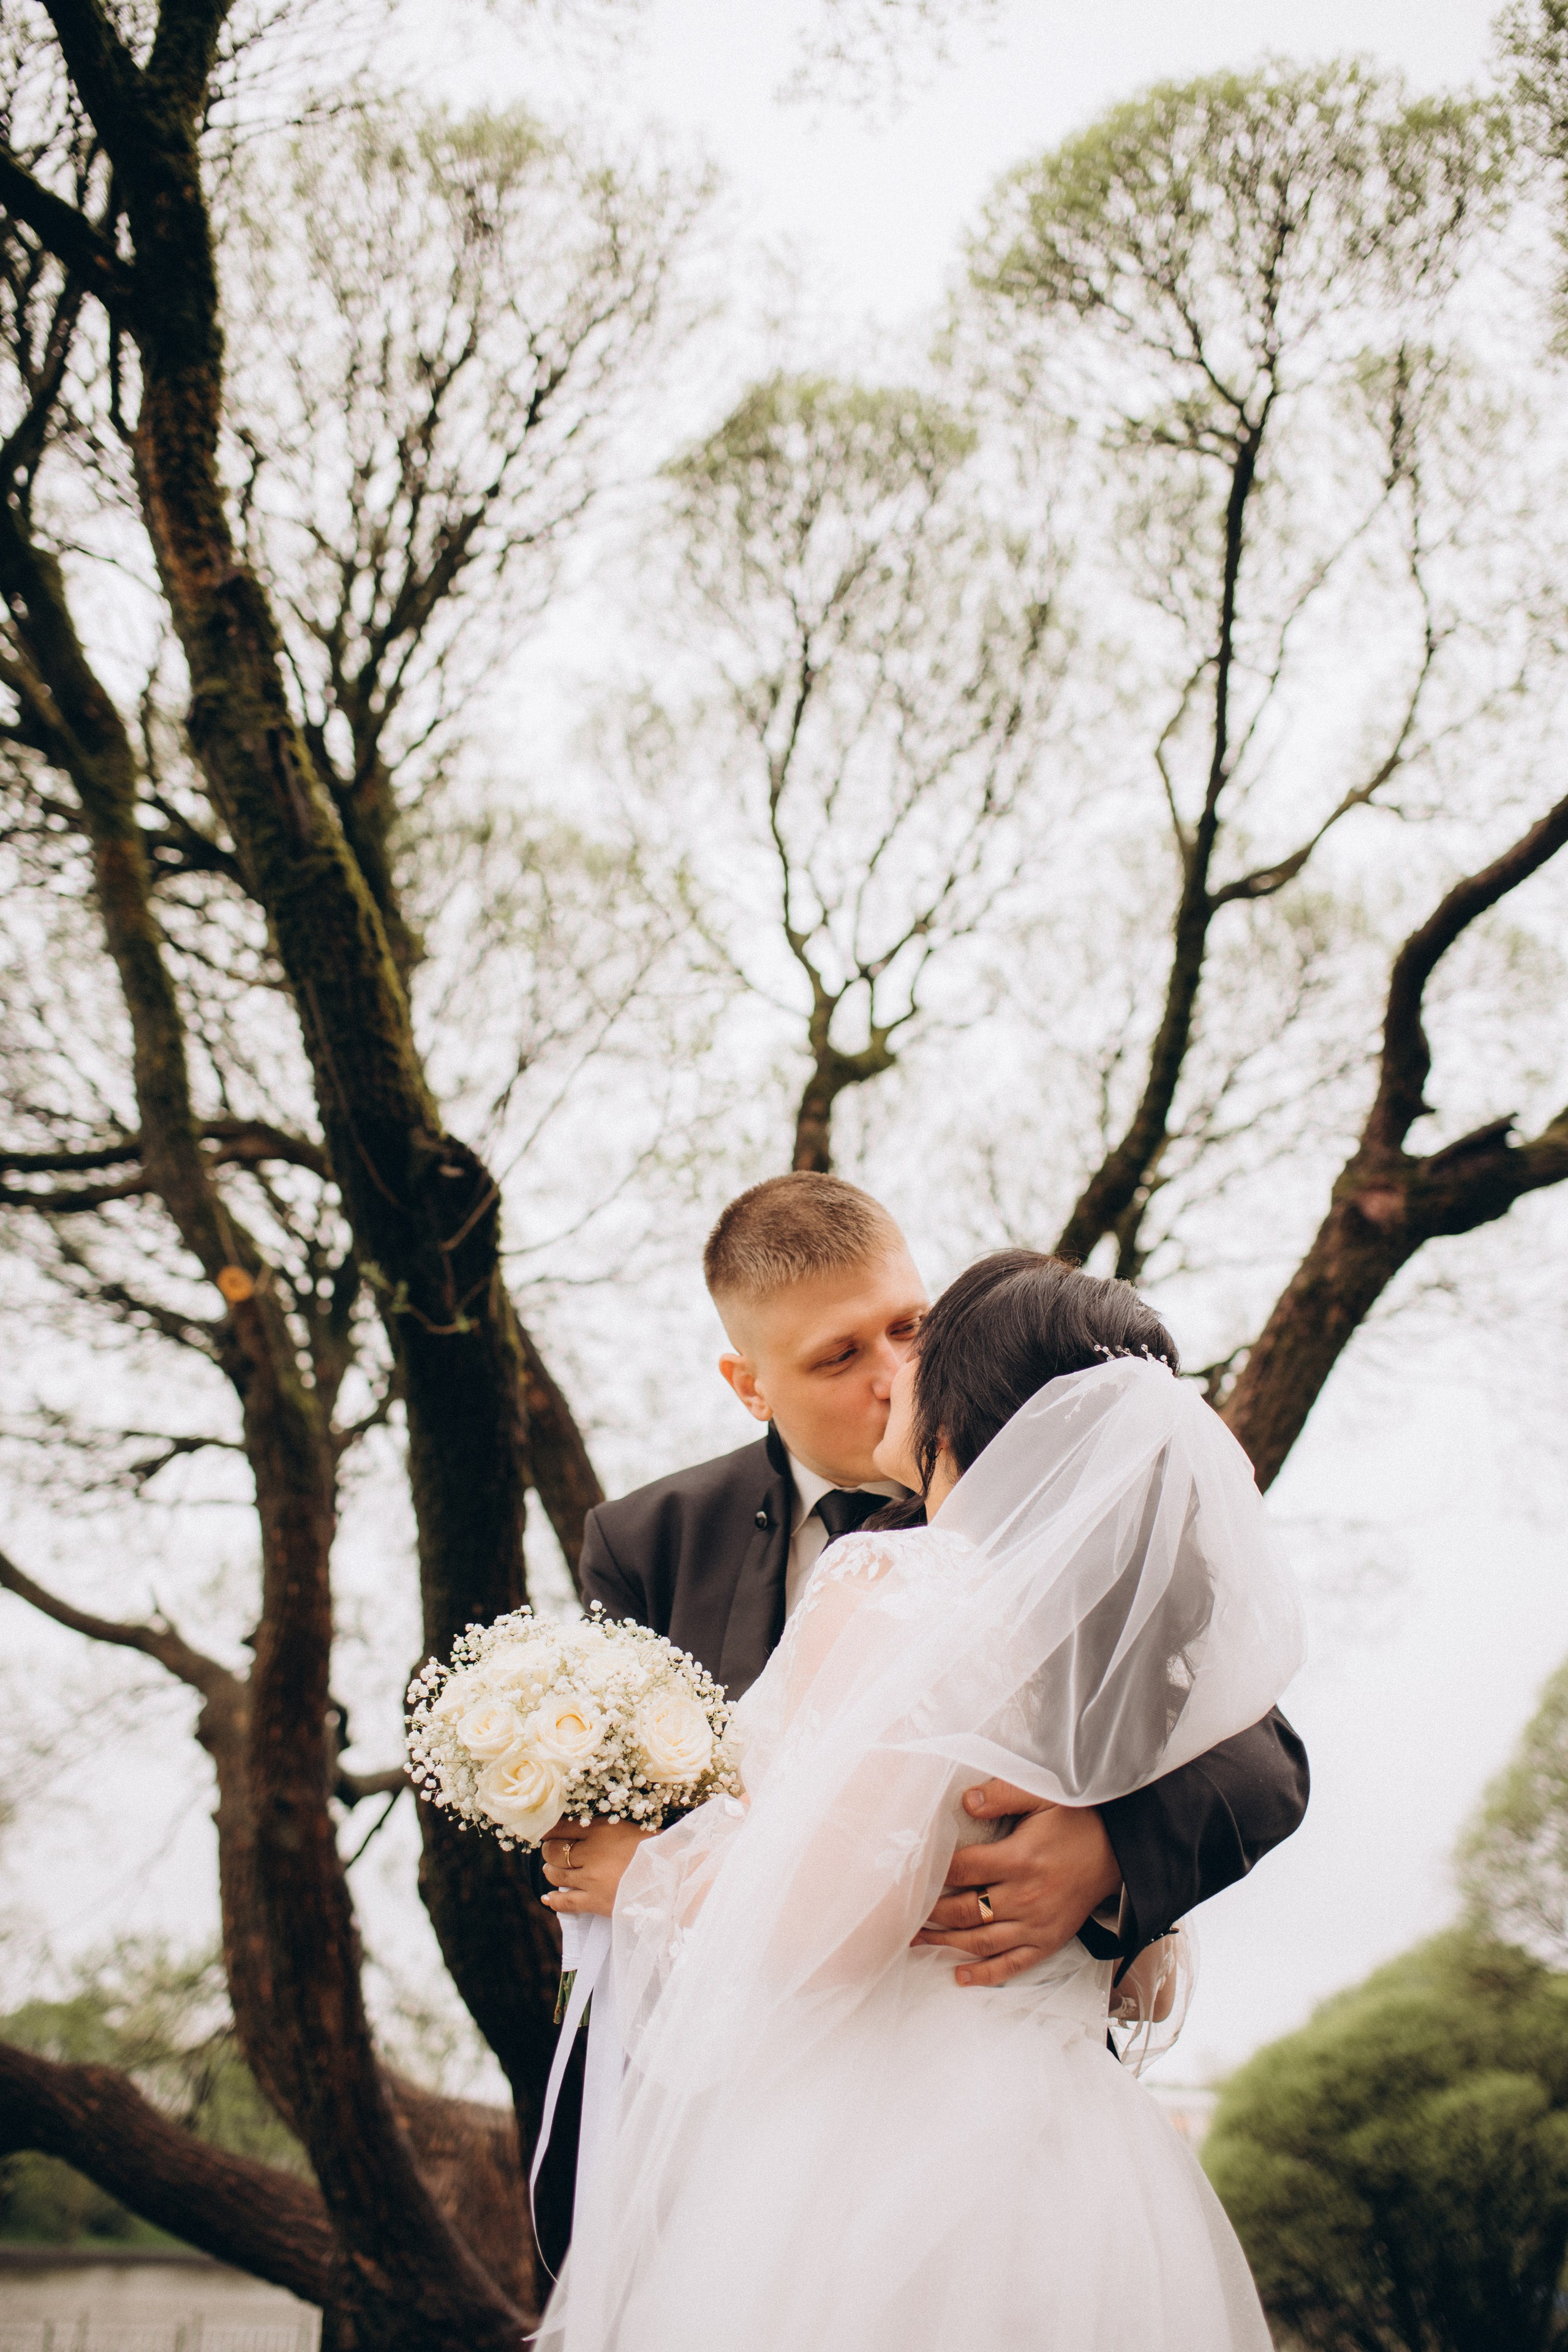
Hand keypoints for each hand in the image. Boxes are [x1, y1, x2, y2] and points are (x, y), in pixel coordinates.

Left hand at [540, 1818, 654, 1918]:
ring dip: (551, 1871)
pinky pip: (565, 1902)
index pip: (562, 1826)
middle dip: (549, 1850)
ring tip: (553, 1870)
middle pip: (554, 1851)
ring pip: (555, 1874)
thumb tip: (579, 1828)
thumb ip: (602, 1828)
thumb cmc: (655, 1850)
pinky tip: (549, 1897)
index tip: (544, 1831)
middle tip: (551, 1851)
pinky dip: (554, 1899)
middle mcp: (592, 1852)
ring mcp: (592, 1879)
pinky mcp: (595, 1902)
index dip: (548, 1829)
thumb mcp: (628, 1828)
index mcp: (602, 1829)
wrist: (673, 1877)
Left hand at [912, 1778, 1121, 1987]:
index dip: (933, 1873)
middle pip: (965, 1911)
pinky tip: (960, 1975)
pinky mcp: (1047, 1942)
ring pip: (981, 1941)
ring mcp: (1036, 1925)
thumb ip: (1002, 1794)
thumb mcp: (1043, 1797)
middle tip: (904, 1913)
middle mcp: (1025, 1897)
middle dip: (930, 1914)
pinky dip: (985, 1974)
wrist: (1117, 1852)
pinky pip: (1012, 1964)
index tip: (911, 1874)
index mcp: (1019, 1860)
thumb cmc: (1076, 1822)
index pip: (962, 1870)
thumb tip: (965, 1800)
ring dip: (946, 1943)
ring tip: (917, 1940)